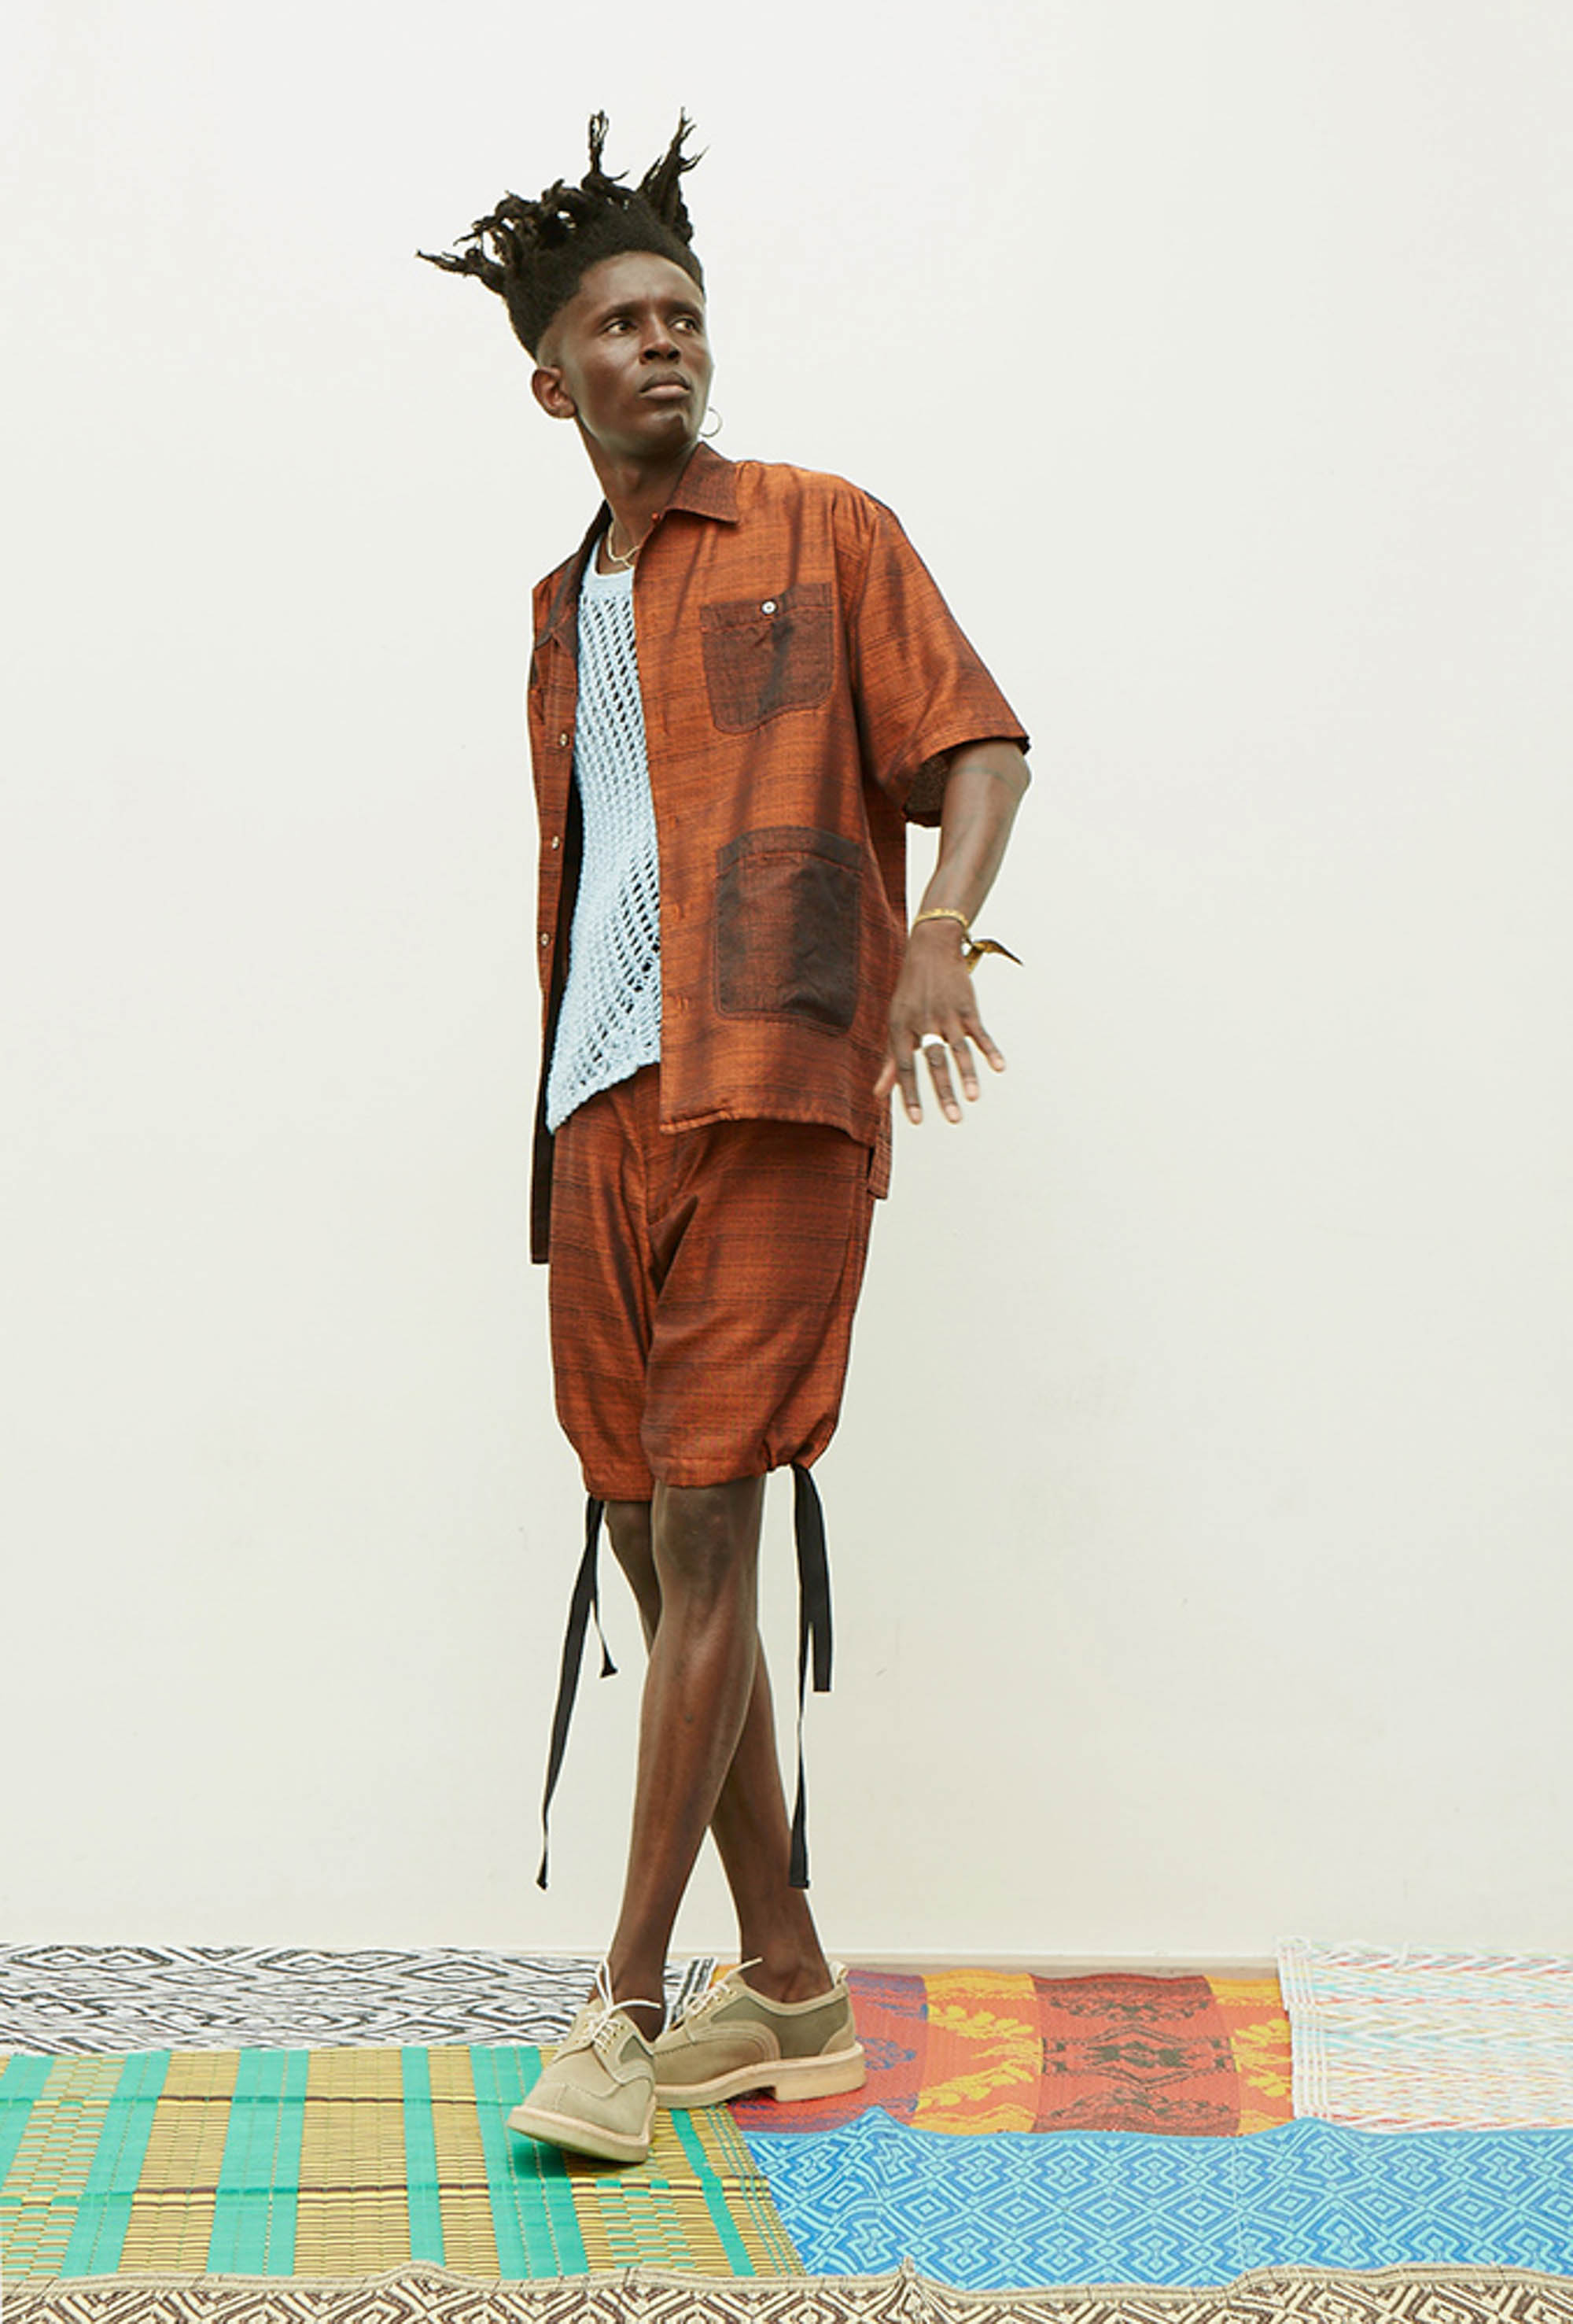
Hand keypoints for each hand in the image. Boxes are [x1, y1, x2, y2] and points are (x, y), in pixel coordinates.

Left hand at [874, 921, 1006, 1123]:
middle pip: (933, 1062)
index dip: (909, 1094)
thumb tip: (879, 1093)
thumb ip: (889, 1060)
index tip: (916, 1119)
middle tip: (952, 1118)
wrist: (930, 949)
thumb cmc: (910, 991)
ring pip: (957, 1049)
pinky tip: (998, 1067)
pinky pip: (979, 1032)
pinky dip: (989, 1050)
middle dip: (942, 1092)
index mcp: (901, 1026)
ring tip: (973, 1098)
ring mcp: (946, 1013)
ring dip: (966, 1075)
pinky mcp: (967, 1006)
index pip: (904, 1067)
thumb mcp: (895, 1022)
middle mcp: (923, 1021)